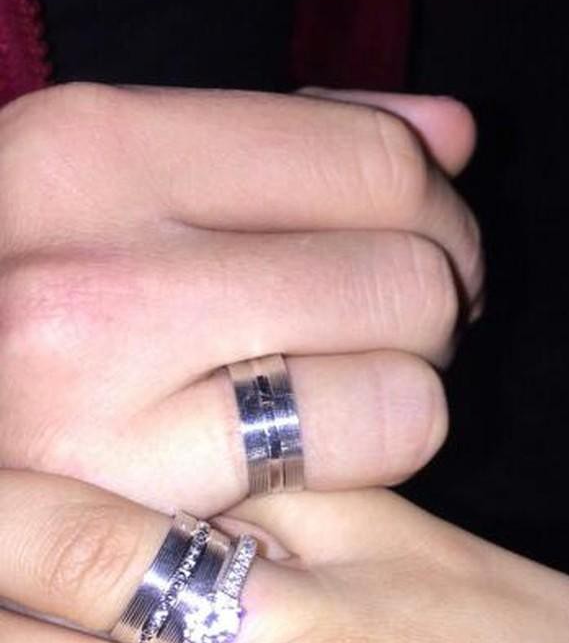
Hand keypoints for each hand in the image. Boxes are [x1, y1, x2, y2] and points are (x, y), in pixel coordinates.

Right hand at [0, 83, 481, 511]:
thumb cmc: (28, 299)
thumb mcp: (111, 188)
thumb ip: (282, 144)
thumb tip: (452, 131)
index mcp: (90, 152)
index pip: (366, 160)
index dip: (432, 210)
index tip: (424, 246)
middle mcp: (98, 270)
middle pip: (403, 272)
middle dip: (433, 304)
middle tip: (392, 329)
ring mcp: (112, 403)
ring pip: (405, 377)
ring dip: (410, 386)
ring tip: (350, 392)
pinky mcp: (139, 511)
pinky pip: (361, 458)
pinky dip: (370, 457)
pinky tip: (314, 456)